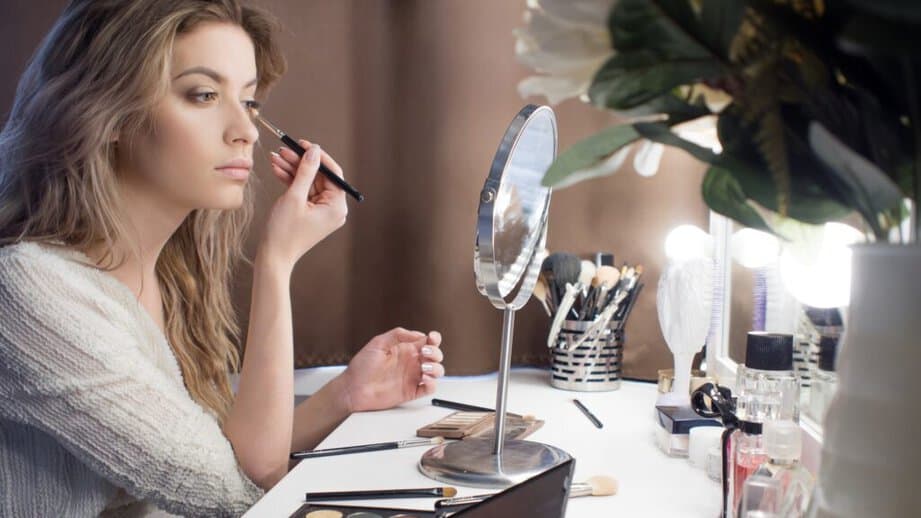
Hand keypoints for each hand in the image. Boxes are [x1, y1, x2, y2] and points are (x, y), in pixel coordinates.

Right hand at [260, 141, 347, 267]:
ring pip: (309, 182)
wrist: (273, 257)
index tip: (304, 144)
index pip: (333, 173)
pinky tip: (276, 169)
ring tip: (275, 157)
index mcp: (336, 206)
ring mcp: (322, 211)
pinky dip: (291, 181)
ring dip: (292, 169)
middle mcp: (333, 209)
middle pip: (320, 176)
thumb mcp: (294, 196)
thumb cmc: (284, 231)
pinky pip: (303, 191)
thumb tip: (314, 150)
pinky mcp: (310, 213)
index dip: (318, 156)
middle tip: (284, 149)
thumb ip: (305, 171)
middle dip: (300, 162)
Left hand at [340, 327, 444, 412]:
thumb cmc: (361, 366)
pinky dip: (432, 384)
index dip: (434, 339)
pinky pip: (429, 388)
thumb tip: (418, 335)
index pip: (426, 342)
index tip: (432, 338)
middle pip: (435, 356)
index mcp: (405, 349)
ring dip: (436, 368)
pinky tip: (424, 379)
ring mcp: (412, 377)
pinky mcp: (411, 392)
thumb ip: (398, 334)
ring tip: (425, 367)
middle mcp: (411, 362)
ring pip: (436, 371)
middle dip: (435, 353)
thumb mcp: (378, 343)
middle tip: (425, 353)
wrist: (353, 389)